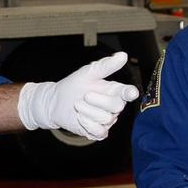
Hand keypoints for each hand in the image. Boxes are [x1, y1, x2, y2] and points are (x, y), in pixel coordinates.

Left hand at [16, 51, 140, 140]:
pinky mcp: (98, 132)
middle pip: (116, 106)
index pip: (127, 93)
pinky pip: (99, 131)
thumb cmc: (74, 85)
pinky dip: (87, 123)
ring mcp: (107, 120)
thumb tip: (123, 56)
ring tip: (78, 105)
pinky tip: (79, 117)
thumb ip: (106, 66)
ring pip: (106, 119)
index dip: (130, 93)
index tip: (131, 93)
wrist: (56, 102)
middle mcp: (114, 106)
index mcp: (114, 90)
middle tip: (85, 95)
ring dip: (87, 111)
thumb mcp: (88, 73)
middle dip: (98, 100)